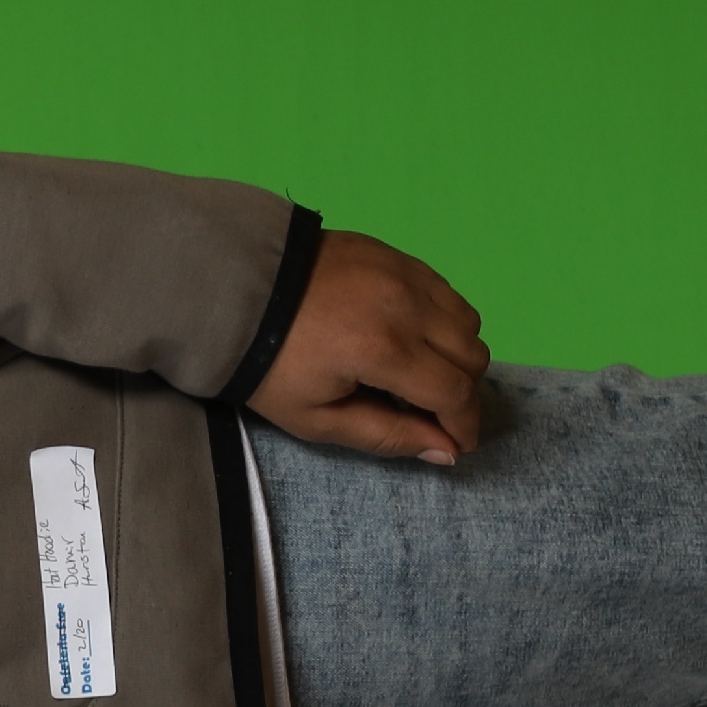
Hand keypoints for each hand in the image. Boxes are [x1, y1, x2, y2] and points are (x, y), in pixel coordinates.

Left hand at [252, 232, 490, 463]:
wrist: (234, 292)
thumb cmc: (269, 366)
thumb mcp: (317, 418)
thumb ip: (386, 435)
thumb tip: (446, 451)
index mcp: (385, 350)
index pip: (455, 393)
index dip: (464, 425)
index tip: (458, 443)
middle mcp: (407, 307)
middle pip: (473, 356)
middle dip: (465, 392)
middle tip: (437, 412)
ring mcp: (405, 274)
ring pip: (468, 320)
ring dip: (458, 354)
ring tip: (425, 374)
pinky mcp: (396, 255)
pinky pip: (445, 292)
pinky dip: (444, 320)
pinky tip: (414, 338)